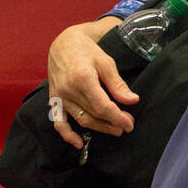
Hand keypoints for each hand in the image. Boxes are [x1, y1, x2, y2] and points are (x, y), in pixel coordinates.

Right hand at [47, 19, 138, 148]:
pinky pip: (58, 122)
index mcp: (82, 78)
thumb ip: (117, 84)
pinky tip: (79, 143)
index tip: (130, 123)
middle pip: (93, 114)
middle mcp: (68, 90)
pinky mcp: (54, 101)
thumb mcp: (106, 62)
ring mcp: (59, 97)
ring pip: (81, 120)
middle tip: (127, 125)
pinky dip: (67, 135)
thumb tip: (132, 100)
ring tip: (116, 130)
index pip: (102, 106)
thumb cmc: (87, 51)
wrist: (63, 45)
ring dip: (99, 128)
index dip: (117, 117)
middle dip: (112, 123)